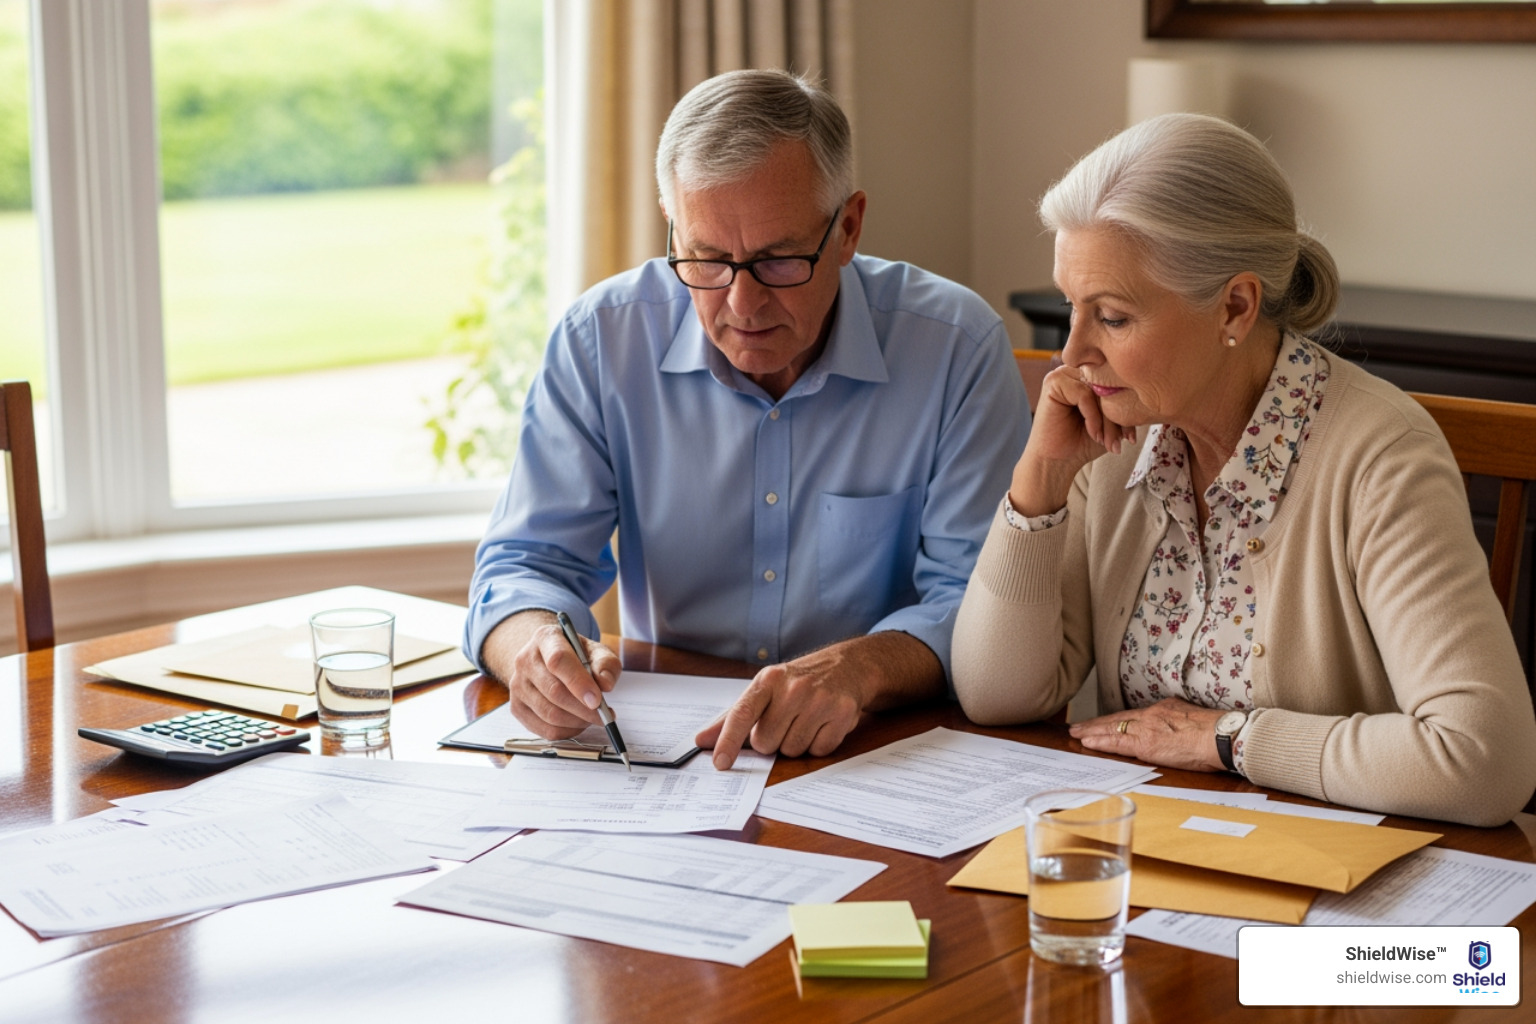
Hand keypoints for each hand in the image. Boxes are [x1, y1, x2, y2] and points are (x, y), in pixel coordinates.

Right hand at [482, 611, 621, 739]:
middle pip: (554, 691)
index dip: (578, 682)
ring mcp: (517, 685)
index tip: (597, 700)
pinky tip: (578, 722)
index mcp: (545, 638)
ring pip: (549, 714)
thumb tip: (605, 684)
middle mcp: (525, 660)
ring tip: (592, 716)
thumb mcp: (595, 651)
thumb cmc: (575, 655)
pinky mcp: (516, 707)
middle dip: (583, 709)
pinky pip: (544, 729)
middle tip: (603, 715)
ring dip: (577, 721)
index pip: (558, 661)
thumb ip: (605, 664)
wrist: (546, 660)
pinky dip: (567, 731)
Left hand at [695, 633, 943, 768]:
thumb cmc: (798, 682)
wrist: (848, 666)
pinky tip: (823, 724)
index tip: (719, 762)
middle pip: (766, 743)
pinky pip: (819, 751)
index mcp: (768, 680)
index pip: (742, 714)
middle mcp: (793, 688)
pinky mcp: (842, 714)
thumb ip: (732, 718)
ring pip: (792, 750)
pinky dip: (819, 745)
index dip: (729, 741)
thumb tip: (701, 740)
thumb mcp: (765, 690)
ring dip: (796, 744)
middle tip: (784, 722)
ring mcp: (819, 700)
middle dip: (772, 741)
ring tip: (805, 721)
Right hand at [1008, 366, 1136, 516]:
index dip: (1127, 407)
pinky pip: (1084, 393)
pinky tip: (1093, 433)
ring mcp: (1063, 374)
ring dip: (1106, 419)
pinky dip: (1092, 416)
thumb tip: (1147, 390)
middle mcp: (1076, 370)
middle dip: (1118, 416)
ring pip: (1098, 389)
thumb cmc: (1083, 442)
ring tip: (1106, 441)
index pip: (1117, 382)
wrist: (1057, 462)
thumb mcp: (1112, 421)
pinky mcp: (1053, 382)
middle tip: (1121, 442)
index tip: (1130, 437)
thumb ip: (1124, 403)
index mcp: (1089, 375)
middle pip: (1109, 385)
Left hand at [1068, 697, 1224, 772]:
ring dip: (1092, 732)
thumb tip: (1173, 729)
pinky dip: (1101, 742)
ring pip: (1113, 728)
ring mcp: (1147, 729)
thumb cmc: (1215, 732)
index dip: (1115, 720)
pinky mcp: (1146, 744)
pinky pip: (1117, 742)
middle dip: (1097, 723)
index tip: (1102, 722)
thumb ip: (1177, 722)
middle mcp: (1151, 715)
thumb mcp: (1192, 719)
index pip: (1132, 715)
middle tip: (1078, 726)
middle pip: (1118, 719)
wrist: (1221, 736)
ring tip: (1076, 733)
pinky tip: (1088, 742)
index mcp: (1163, 709)